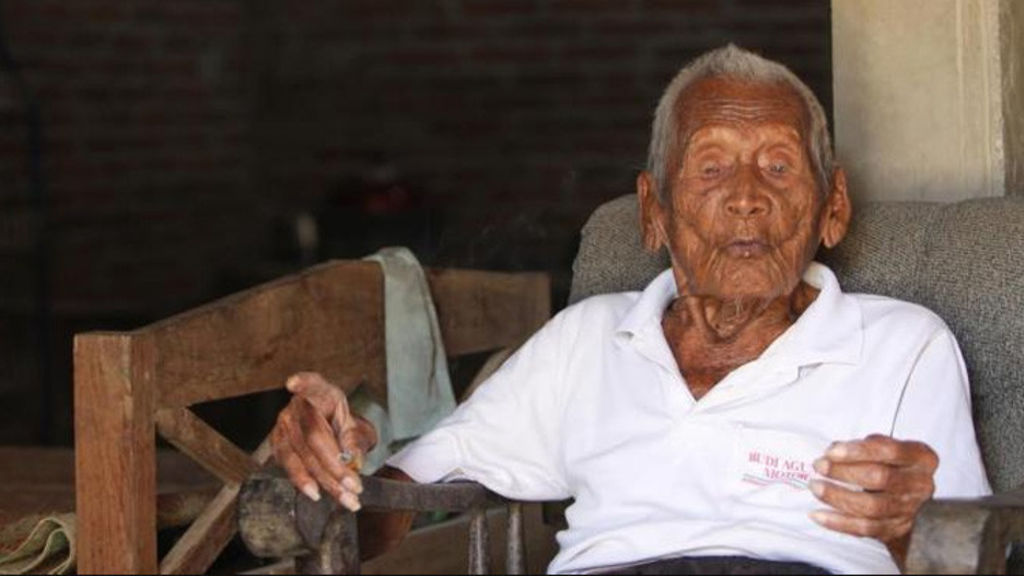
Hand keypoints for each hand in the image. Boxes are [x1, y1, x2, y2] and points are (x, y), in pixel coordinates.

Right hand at [271, 372, 377, 511]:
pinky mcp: (277, 444)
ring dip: (321, 480)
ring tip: (341, 497)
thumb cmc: (339, 424)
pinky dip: (303, 481)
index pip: (311, 384)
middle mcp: (297, 407)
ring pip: (300, 456)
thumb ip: (354, 440)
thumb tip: (353, 459)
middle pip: (313, 437)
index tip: (294, 383)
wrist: (325, 430)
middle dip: (334, 467)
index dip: (302, 383)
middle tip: (354, 487)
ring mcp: (283, 425)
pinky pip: (288, 465)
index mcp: (320, 392)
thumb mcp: (353, 426)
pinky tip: (316, 493)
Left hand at [809, 434, 936, 558]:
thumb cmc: (891, 465)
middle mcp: (921, 485)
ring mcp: (910, 510)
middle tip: (819, 466)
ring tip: (816, 487)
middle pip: (880, 478)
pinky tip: (818, 514)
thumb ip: (863, 446)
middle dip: (844, 472)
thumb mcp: (885, 448)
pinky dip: (838, 522)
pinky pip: (865, 528)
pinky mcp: (896, 530)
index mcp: (921, 458)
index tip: (831, 451)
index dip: (858, 451)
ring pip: (871, 506)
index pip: (890, 452)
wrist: (907, 497)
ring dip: (838, 497)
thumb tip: (833, 451)